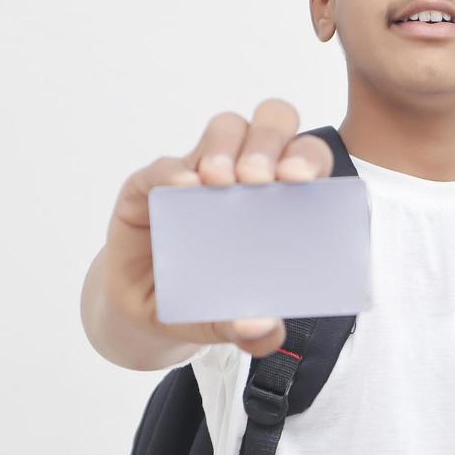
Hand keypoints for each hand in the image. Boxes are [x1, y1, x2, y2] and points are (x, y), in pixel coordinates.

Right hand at [98, 98, 333, 358]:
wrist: (146, 313)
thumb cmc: (205, 301)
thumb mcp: (229, 322)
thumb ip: (253, 330)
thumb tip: (264, 329)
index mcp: (280, 198)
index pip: (306, 158)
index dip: (308, 159)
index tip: (301, 181)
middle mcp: (244, 175)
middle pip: (270, 124)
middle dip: (270, 141)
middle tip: (260, 180)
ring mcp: (199, 173)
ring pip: (226, 129)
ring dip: (226, 149)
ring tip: (221, 184)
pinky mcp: (151, 185)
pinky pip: (165, 164)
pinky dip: (174, 171)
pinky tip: (183, 188)